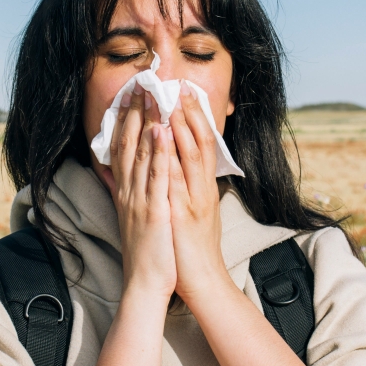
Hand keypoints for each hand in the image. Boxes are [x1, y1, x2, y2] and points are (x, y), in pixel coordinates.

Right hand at [109, 86, 176, 299]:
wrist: (145, 283)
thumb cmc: (144, 251)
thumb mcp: (130, 217)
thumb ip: (124, 192)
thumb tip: (114, 174)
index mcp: (124, 192)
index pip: (122, 150)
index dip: (124, 122)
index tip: (129, 97)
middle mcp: (128, 191)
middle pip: (128, 145)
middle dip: (133, 113)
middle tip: (138, 84)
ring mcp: (139, 199)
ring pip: (141, 154)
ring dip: (144, 122)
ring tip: (150, 96)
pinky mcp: (154, 210)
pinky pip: (156, 176)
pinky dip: (158, 152)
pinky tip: (162, 131)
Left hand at [167, 84, 231, 305]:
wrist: (203, 281)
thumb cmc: (194, 250)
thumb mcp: (194, 214)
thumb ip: (186, 191)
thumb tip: (176, 170)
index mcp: (203, 188)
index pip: (203, 144)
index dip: (194, 117)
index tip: (183, 93)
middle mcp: (202, 189)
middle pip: (199, 141)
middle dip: (187, 112)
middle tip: (177, 84)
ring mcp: (193, 199)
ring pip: (190, 154)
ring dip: (179, 125)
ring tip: (169, 99)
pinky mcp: (182, 212)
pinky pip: (176, 179)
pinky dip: (169, 155)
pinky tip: (161, 137)